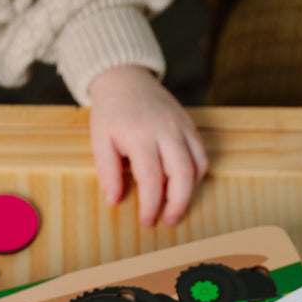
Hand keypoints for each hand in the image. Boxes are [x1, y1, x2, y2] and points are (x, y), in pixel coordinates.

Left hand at [87, 65, 208, 226]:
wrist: (125, 79)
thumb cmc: (110, 113)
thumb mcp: (99, 141)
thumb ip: (107, 172)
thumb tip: (114, 201)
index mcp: (139, 135)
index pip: (150, 178)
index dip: (150, 204)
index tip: (146, 221)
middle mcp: (165, 130)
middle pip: (181, 174)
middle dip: (177, 203)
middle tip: (168, 221)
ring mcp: (181, 126)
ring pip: (197, 165)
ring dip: (190, 191)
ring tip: (176, 208)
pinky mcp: (190, 124)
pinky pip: (201, 154)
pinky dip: (197, 174)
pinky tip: (184, 186)